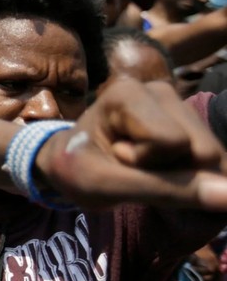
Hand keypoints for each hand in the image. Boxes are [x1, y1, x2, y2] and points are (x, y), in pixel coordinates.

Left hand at [37, 80, 226, 210]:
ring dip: (179, 175)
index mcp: (129, 93)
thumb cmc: (77, 169)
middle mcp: (159, 90)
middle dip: (171, 171)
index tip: (115, 157)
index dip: (146, 163)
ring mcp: (177, 105)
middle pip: (203, 151)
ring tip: (140, 166)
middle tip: (129, 166)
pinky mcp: (189, 123)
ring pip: (213, 158)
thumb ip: (168, 190)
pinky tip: (159, 167)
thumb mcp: (109, 186)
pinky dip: (188, 175)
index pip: (173, 142)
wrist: (69, 161)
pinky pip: (212, 161)